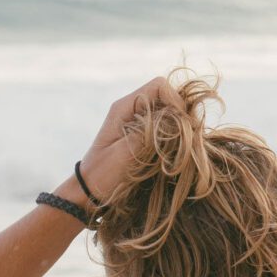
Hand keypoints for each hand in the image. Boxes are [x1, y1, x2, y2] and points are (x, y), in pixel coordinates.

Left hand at [76, 76, 178, 204]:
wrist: (89, 190)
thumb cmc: (103, 174)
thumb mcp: (125, 153)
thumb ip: (148, 133)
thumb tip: (176, 118)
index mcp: (123, 107)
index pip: (159, 86)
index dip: (176, 101)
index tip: (183, 125)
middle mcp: (132, 108)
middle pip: (168, 96)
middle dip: (181, 114)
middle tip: (187, 138)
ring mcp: (139, 120)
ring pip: (170, 111)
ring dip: (179, 126)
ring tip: (181, 146)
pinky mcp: (144, 133)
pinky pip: (166, 125)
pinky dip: (175, 135)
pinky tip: (174, 150)